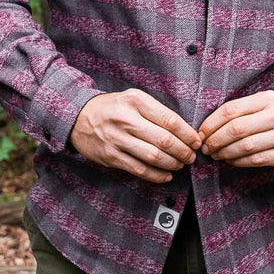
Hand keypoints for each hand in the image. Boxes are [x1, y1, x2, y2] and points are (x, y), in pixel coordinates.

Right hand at [70, 89, 200, 182]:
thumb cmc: (112, 108)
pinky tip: (166, 175)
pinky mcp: (111, 156)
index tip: (196, 141)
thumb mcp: (132, 98)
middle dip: (183, 151)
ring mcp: (117, 139)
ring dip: (172, 164)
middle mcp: (126, 119)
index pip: (170, 120)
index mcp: (135, 101)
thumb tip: (185, 131)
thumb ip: (156, 111)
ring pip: (153, 157)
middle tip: (191, 156)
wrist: (77, 117)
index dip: (187, 134)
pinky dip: (156, 175)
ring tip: (180, 164)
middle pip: (164, 140)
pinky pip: (139, 169)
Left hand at [198, 91, 273, 171]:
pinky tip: (231, 161)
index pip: (231, 110)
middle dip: (215, 140)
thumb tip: (207, 127)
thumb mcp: (265, 106)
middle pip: (236, 129)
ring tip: (216, 155)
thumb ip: (241, 111)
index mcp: (268, 99)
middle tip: (205, 147)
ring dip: (225, 153)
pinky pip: (256, 160)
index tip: (201, 133)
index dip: (211, 123)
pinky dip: (239, 162)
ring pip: (245, 146)